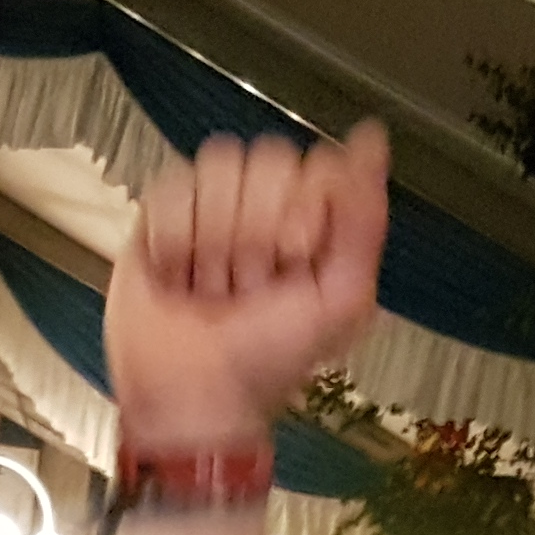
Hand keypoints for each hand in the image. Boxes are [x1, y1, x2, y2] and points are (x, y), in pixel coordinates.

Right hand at [106, 125, 391, 451]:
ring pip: (218, 166)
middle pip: (267, 158)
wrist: (190, 393)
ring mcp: (212, 206)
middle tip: (249, 283)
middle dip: (256, 231)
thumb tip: (372, 140)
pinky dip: (174, 239)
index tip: (296, 256)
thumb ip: (364, 220)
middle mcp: (266, 205)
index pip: (317, 163)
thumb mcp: (340, 299)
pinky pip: (171, 187)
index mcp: (314, 219)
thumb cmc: (269, 360)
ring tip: (211, 281)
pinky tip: (178, 274)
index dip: (304, 208)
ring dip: (213, 236)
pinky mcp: (162, 214)